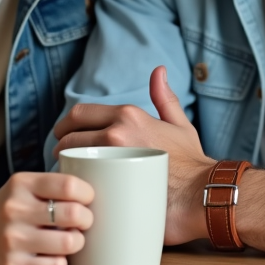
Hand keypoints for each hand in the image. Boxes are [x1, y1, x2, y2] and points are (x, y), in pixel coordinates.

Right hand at [0, 172, 93, 264]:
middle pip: (74, 213)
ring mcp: (13, 240)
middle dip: (87, 219)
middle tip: (84, 221)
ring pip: (69, 242)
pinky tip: (54, 256)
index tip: (88, 199)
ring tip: (70, 239)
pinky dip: (61, 262)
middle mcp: (15, 210)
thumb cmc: (7, 211)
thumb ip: (52, 185)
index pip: (69, 185)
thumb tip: (96, 190)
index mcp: (21, 184)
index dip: (87, 193)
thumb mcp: (23, 187)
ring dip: (77, 242)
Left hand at [53, 66, 212, 244]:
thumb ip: (165, 98)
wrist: (203, 194)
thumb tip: (159, 71)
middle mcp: (116, 131)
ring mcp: (111, 158)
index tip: (64, 136)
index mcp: (128, 115)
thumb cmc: (192, 162)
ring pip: (70, 158)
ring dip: (64, 165)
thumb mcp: (180, 124)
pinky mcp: (111, 183)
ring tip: (70, 176)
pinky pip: (79, 180)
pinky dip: (73, 183)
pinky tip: (77, 191)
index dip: (66, 125)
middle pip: (69, 135)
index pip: (80, 113)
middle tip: (62, 158)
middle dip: (61, 145)